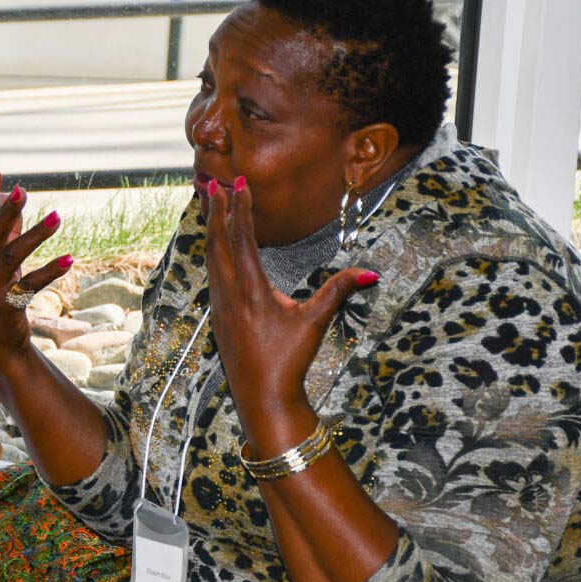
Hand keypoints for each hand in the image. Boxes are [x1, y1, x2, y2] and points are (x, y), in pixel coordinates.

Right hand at [0, 167, 73, 373]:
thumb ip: (5, 232)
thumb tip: (10, 198)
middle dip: (7, 212)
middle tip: (21, 190)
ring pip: (12, 257)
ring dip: (34, 236)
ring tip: (57, 217)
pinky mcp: (7, 305)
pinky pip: (31, 285)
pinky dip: (50, 271)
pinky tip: (70, 260)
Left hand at [201, 176, 378, 448]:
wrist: (262, 398)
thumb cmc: (289, 361)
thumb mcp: (315, 323)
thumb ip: (338, 292)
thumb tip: (371, 272)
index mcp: (251, 290)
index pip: (242, 239)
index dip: (240, 208)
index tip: (237, 183)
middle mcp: (229, 294)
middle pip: (217, 242)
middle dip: (215, 212)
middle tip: (211, 184)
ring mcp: (219, 305)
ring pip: (210, 258)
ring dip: (211, 231)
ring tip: (209, 207)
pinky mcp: (217, 316)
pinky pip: (211, 275)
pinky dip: (212, 254)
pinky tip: (214, 248)